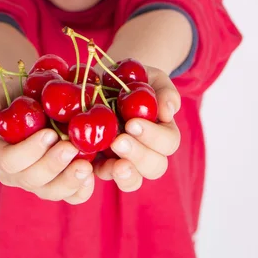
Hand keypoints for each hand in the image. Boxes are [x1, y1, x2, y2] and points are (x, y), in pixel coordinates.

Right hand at [0, 83, 94, 203]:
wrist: (39, 101)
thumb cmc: (17, 96)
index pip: (9, 161)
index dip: (29, 151)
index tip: (49, 133)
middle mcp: (15, 174)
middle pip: (31, 179)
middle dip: (52, 165)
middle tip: (71, 147)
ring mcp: (38, 182)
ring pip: (51, 192)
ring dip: (69, 181)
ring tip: (86, 166)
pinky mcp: (60, 184)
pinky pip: (71, 196)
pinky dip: (82, 189)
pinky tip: (92, 174)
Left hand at [94, 66, 180, 190]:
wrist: (102, 80)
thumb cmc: (132, 79)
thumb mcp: (150, 77)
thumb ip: (164, 91)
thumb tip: (168, 112)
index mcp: (162, 131)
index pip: (168, 142)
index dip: (154, 137)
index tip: (133, 124)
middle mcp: (147, 151)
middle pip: (155, 167)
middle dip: (138, 155)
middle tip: (119, 141)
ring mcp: (124, 160)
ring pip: (133, 180)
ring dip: (125, 174)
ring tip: (113, 164)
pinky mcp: (101, 162)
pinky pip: (103, 176)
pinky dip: (99, 173)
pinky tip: (89, 165)